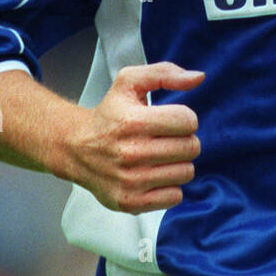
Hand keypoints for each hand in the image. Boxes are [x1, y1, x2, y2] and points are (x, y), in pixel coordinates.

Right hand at [61, 62, 203, 214]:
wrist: (76, 149)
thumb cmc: (109, 114)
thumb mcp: (129, 82)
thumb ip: (165, 73)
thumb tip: (199, 78)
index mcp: (133, 121)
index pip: (188, 120)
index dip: (184, 118)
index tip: (168, 120)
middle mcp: (131, 152)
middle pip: (191, 147)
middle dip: (183, 140)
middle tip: (165, 139)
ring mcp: (130, 181)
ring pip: (186, 172)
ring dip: (177, 163)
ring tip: (158, 157)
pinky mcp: (130, 202)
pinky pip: (175, 197)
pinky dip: (169, 186)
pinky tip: (153, 175)